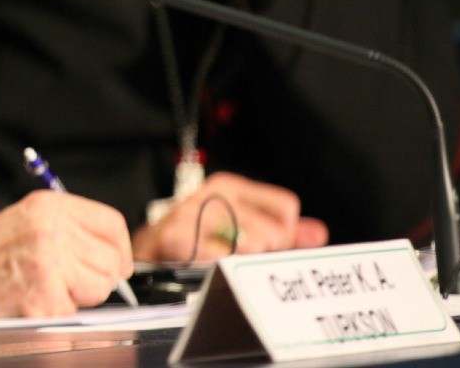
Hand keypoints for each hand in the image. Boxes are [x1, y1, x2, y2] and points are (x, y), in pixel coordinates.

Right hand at [0, 192, 132, 318]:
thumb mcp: (25, 221)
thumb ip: (67, 230)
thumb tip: (112, 256)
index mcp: (49, 207)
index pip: (111, 225)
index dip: (119, 250)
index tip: (116, 265)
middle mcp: (52, 229)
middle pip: (110, 262)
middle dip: (94, 279)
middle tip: (61, 281)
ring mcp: (49, 262)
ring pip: (99, 289)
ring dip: (77, 298)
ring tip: (43, 289)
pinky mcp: (43, 296)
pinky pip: (75, 313)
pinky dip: (57, 315)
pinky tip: (31, 303)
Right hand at [132, 172, 328, 261]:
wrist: (141, 256)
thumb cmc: (192, 242)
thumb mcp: (237, 227)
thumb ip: (280, 231)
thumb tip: (318, 233)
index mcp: (229, 187)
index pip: (286, 208)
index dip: (284, 235)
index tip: (264, 248)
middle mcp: (211, 194)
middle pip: (273, 232)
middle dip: (262, 255)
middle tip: (233, 260)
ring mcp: (193, 215)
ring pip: (252, 247)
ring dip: (240, 266)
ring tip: (217, 264)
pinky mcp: (177, 238)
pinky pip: (223, 261)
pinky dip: (220, 271)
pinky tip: (206, 269)